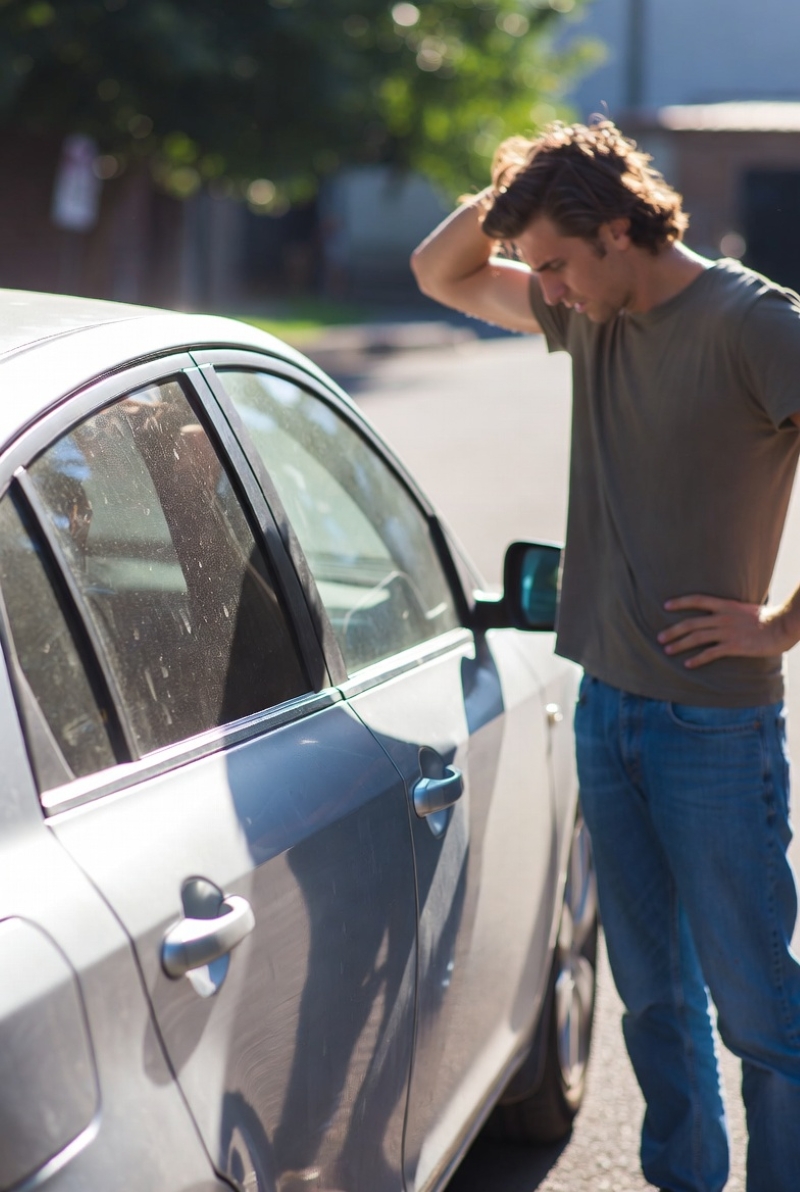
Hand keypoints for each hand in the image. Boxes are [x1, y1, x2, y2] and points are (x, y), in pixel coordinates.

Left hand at [657, 594, 793, 667]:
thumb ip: (732, 611)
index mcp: (726, 605)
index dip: (680, 602)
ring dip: (680, 645)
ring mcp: (727, 632)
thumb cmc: (768, 618)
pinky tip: (688, 664)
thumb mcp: (746, 609)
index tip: (665, 605)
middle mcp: (722, 617)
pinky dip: (697, 659)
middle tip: (659, 637)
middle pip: (691, 623)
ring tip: (667, 650)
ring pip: (696, 638)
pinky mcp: (733, 646)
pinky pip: (710, 653)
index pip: (697, 600)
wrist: (782, 625)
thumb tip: (724, 613)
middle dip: (673, 630)